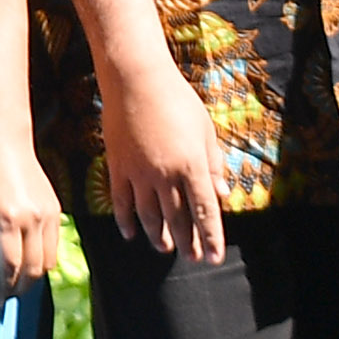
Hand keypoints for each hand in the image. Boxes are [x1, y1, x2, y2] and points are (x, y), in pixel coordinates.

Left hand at [0, 129, 63, 293]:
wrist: (5, 140)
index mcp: (8, 219)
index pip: (11, 265)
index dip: (5, 286)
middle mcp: (32, 219)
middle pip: (35, 268)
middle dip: (23, 286)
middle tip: (10, 295)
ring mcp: (48, 214)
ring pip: (50, 259)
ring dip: (37, 274)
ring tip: (22, 281)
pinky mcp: (56, 208)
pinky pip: (55, 243)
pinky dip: (45, 256)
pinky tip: (32, 260)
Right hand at [105, 59, 225, 261]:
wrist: (136, 79)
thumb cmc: (177, 100)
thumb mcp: (205, 130)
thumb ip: (214, 164)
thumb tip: (222, 195)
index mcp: (192, 164)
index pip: (204, 211)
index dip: (210, 237)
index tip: (214, 257)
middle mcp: (165, 174)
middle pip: (178, 218)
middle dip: (187, 242)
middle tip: (192, 258)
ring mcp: (138, 172)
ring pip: (149, 215)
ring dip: (158, 235)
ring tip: (165, 248)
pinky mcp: (117, 166)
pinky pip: (121, 202)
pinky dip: (125, 221)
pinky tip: (131, 234)